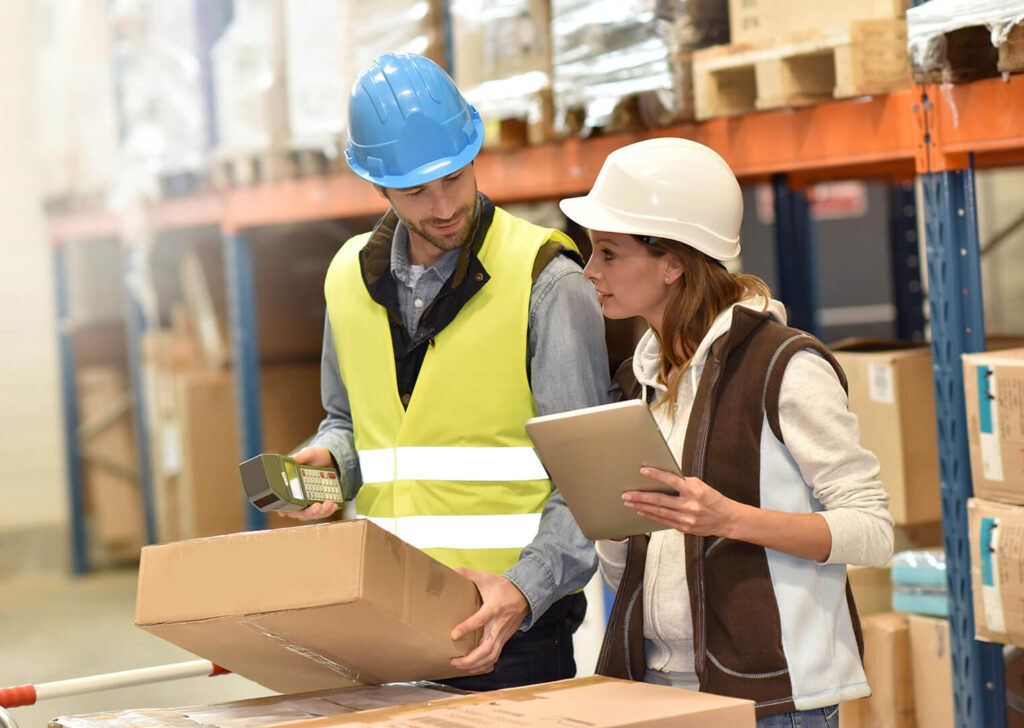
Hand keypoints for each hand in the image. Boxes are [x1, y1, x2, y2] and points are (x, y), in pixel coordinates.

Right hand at [275, 446, 339, 520]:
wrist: (330, 460)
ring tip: (329, 503)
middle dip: (309, 512)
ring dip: (321, 512)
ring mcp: (310, 503)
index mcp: (290, 487)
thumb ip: (302, 455)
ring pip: (312, 514)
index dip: (281, 509)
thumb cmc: (315, 458)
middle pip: (299, 513)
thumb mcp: (310, 453)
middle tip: (317, 506)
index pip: (282, 502)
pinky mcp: (321, 504)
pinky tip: (334, 505)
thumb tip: (294, 458)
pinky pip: (324, 512)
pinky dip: (329, 510)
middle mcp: (299, 498)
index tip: (284, 512)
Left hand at [449, 568, 529, 674]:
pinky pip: (495, 656)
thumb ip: (468, 574)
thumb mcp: (486, 577)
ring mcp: (503, 634)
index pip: (480, 619)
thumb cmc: (503, 587)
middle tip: (453, 660)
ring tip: (458, 666)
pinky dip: (483, 666)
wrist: (525, 595)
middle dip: (469, 658)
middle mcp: (499, 624)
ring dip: (475, 665)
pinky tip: (472, 668)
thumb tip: (451, 570)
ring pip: (491, 656)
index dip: (467, 628)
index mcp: (494, 608)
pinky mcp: (504, 639)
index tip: (453, 634)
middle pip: (487, 648)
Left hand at [623, 467, 738, 537]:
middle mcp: (690, 505)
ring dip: (642, 506)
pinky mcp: (684, 528)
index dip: (657, 475)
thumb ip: (683, 483)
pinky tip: (641, 511)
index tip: (643, 471)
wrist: (726, 519)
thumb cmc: (712, 499)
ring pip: (659, 512)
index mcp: (694, 491)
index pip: (672, 480)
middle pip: (660, 499)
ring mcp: (686, 519)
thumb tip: (663, 479)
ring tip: (629, 502)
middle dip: (641, 496)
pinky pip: (664, 521)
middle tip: (626, 493)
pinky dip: (651, 516)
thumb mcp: (701, 486)